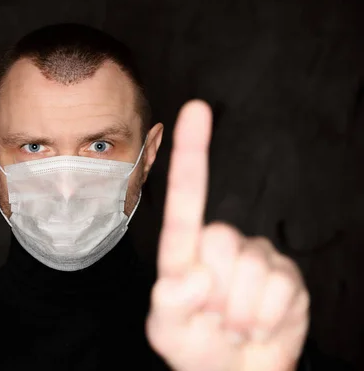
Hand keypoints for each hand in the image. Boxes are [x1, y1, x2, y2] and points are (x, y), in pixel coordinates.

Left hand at [145, 100, 309, 370]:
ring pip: (249, 268)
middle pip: (219, 238)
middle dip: (215, 291)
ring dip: (240, 312)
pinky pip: (279, 289)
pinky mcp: (287, 276)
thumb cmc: (194, 345)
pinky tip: (258, 325)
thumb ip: (168, 303)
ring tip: (234, 325)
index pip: (185, 199)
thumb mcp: (167, 328)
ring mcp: (257, 257)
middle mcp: (221, 244)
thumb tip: (194, 275)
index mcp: (185, 251)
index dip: (193, 153)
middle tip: (213, 317)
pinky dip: (266, 319)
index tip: (196, 108)